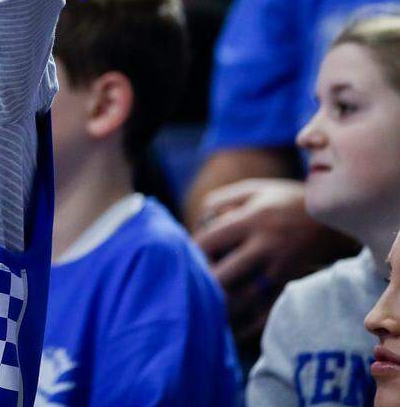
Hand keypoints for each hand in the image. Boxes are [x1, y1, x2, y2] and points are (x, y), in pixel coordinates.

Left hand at [194, 178, 357, 347]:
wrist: (336, 219)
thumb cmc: (285, 201)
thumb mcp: (254, 190)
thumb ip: (220, 201)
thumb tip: (195, 222)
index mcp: (252, 219)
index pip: (210, 240)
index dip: (192, 251)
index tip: (184, 257)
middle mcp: (266, 245)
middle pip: (224, 274)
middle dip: (204, 283)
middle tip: (192, 287)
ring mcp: (281, 268)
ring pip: (244, 298)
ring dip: (222, 307)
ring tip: (205, 310)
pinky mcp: (293, 285)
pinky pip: (268, 312)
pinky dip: (248, 325)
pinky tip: (232, 331)